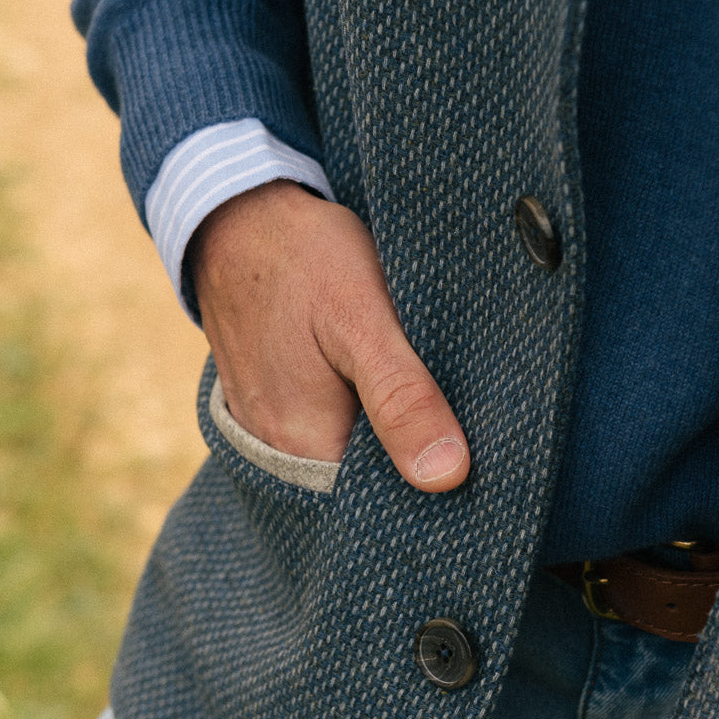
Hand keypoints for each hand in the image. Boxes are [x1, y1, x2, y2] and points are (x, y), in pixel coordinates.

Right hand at [187, 180, 468, 491]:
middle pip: (366, 483)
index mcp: (302, 446)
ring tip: (434, 394)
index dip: (434, 492)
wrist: (238, 211)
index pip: (383, 506)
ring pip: (352, 453)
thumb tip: (446, 477)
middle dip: (416, 457)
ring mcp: (271, 426)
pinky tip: (392, 380)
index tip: (480, 467)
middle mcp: (278, 450)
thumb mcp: (363, 319)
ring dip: (392, 430)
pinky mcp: (274, 400)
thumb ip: (401, 398)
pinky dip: (365, 410)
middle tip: (469, 418)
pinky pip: (332, 426)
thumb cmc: (303, 258)